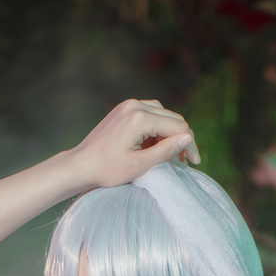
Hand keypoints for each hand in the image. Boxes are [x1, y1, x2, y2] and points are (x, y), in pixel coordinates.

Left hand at [68, 98, 199, 189]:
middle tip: (183, 161)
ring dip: (169, 132)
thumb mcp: (140, 165)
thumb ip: (166, 151)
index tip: (194, 162)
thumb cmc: (107, 170)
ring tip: (168, 154)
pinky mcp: (124, 108)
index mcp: (139, 118)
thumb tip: (189, 138)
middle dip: (181, 138)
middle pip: (172, 117)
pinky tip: (154, 144)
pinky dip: (157, 127)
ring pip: (163, 114)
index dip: (190, 144)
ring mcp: (128, 105)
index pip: (178, 126)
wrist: (81, 164)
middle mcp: (135, 105)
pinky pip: (150, 113)